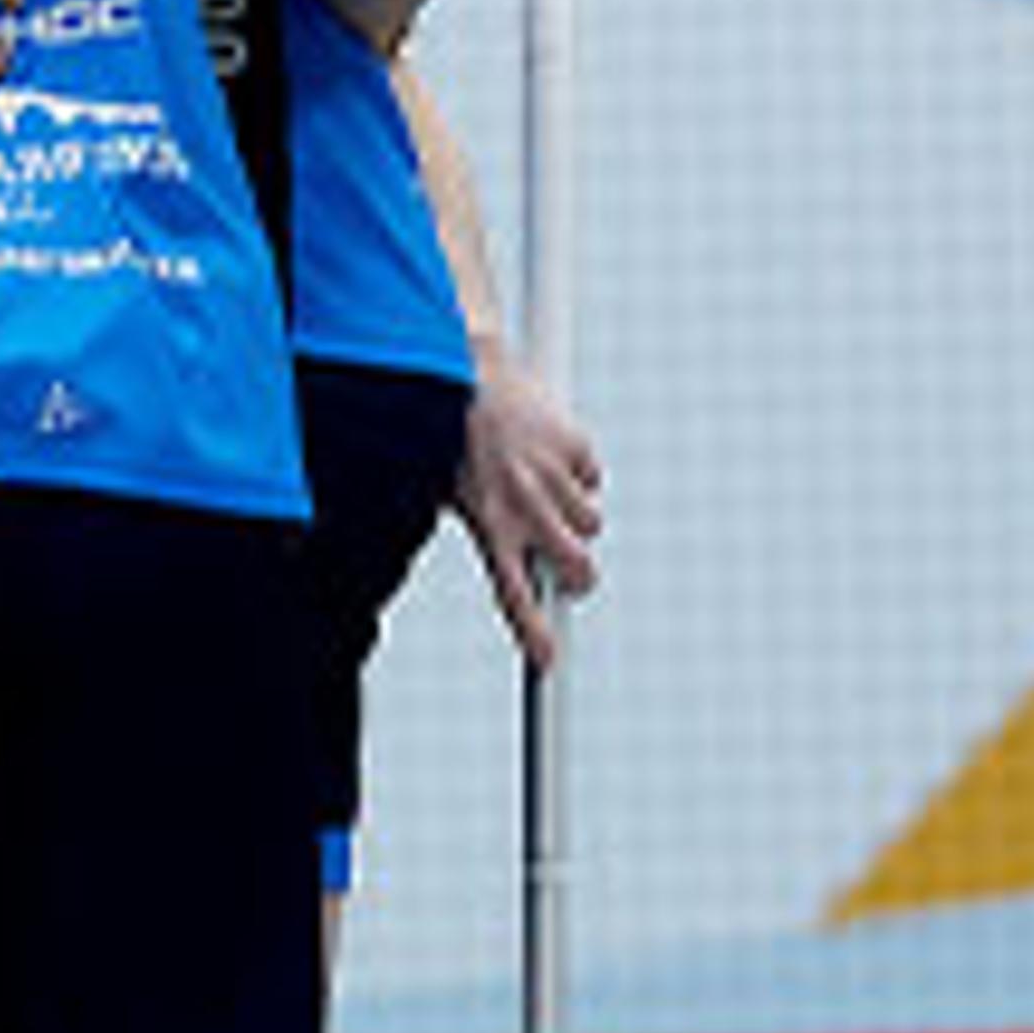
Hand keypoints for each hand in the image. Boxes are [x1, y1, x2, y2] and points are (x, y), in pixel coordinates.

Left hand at [453, 333, 602, 661]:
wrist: (459, 371)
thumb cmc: (443, 433)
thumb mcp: (440, 490)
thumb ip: (474, 528)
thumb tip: (490, 562)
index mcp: (486, 523)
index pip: (512, 594)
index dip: (531, 632)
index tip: (546, 661)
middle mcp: (524, 506)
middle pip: (580, 570)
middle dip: (578, 575)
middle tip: (567, 567)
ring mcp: (552, 478)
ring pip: (590, 524)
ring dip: (574, 516)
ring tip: (540, 488)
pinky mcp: (573, 446)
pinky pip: (593, 476)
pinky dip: (578, 471)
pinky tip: (547, 452)